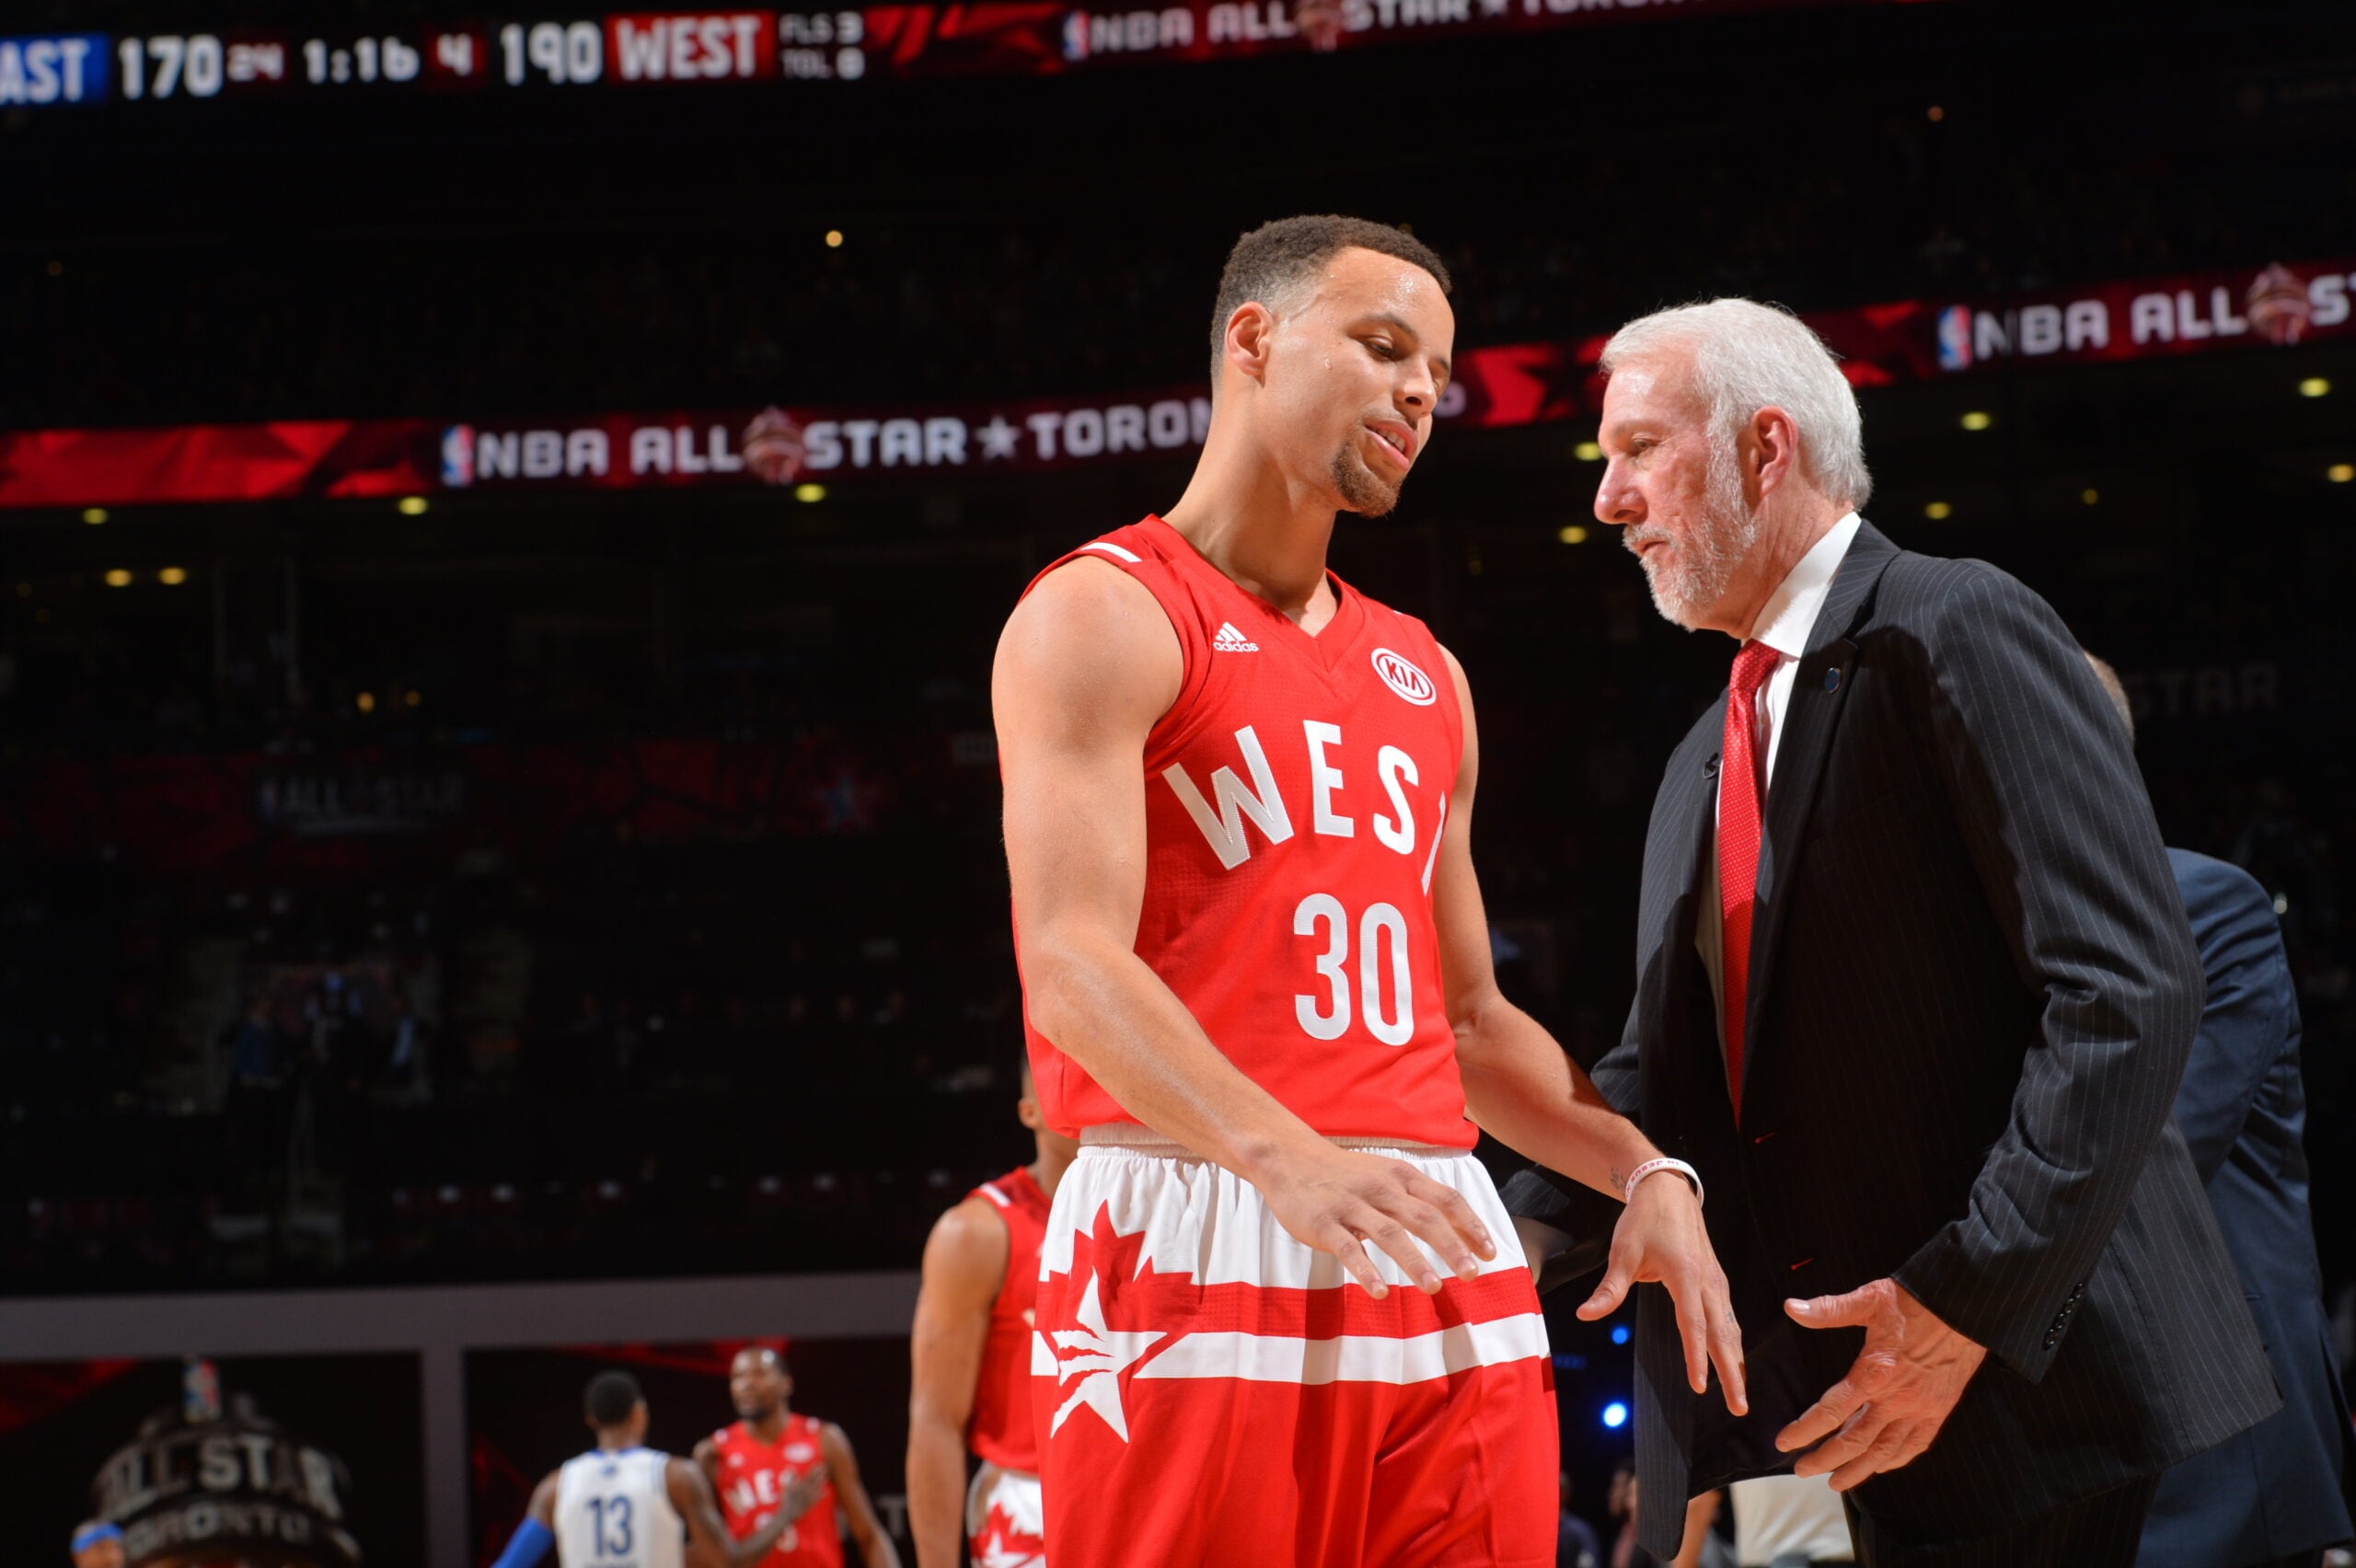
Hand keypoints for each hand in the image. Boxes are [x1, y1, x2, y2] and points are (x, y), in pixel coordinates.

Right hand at [779, 1462, 829, 1520]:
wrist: (787, 1514)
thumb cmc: (785, 1501)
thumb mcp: (785, 1488)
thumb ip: (790, 1478)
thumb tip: (792, 1468)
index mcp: (798, 1486)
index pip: (808, 1476)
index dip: (813, 1470)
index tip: (818, 1464)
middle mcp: (804, 1491)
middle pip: (813, 1480)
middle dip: (819, 1473)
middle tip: (824, 1467)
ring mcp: (807, 1498)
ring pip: (816, 1488)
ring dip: (821, 1481)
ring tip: (826, 1476)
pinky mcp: (810, 1504)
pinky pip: (817, 1499)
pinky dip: (821, 1494)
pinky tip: (826, 1491)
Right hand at [1259, 1142, 1497, 1296]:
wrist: (1288, 1158)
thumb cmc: (1345, 1174)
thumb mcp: (1385, 1176)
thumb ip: (1416, 1200)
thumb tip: (1460, 1232)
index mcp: (1400, 1176)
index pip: (1445, 1199)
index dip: (1470, 1225)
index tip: (1490, 1253)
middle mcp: (1380, 1188)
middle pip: (1424, 1217)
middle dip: (1452, 1246)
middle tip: (1473, 1275)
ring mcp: (1351, 1205)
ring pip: (1390, 1233)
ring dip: (1415, 1261)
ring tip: (1435, 1288)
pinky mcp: (1323, 1223)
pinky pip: (1348, 1249)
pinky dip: (1366, 1271)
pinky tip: (1381, 1292)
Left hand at [1576, 1171, 1747, 1413]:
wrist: (1667, 1189)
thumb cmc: (1644, 1220)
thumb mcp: (1622, 1252)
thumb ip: (1609, 1289)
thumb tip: (1585, 1315)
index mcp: (1686, 1275)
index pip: (1693, 1324)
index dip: (1696, 1357)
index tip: (1700, 1387)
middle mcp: (1709, 1281)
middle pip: (1722, 1334)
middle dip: (1732, 1372)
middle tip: (1739, 1407)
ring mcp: (1717, 1281)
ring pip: (1730, 1328)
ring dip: (1736, 1361)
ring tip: (1740, 1394)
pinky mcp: (1717, 1280)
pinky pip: (1729, 1317)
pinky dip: (1733, 1342)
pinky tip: (1733, 1360)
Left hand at [1777, 1277, 1985, 1490]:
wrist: (1966, 1309)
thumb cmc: (1917, 1302)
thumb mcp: (1869, 1299)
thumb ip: (1829, 1308)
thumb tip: (1791, 1308)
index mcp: (1874, 1373)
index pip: (1831, 1412)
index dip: (1805, 1431)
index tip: (1784, 1443)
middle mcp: (1896, 1399)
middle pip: (1855, 1442)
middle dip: (1825, 1460)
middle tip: (1801, 1470)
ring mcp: (1920, 1409)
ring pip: (1885, 1452)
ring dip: (1858, 1471)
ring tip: (1836, 1483)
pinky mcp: (1939, 1411)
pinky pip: (1916, 1445)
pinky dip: (1896, 1461)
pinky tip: (1882, 1466)